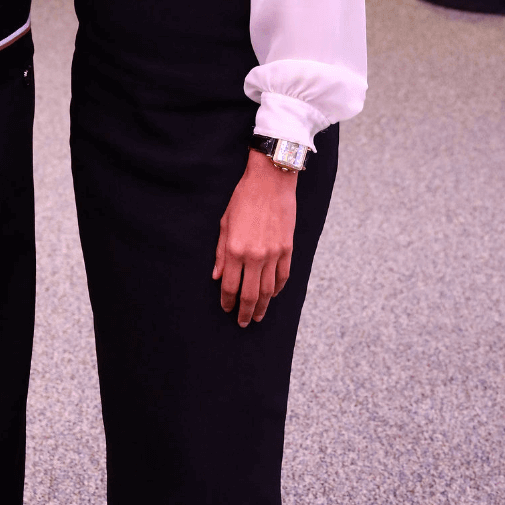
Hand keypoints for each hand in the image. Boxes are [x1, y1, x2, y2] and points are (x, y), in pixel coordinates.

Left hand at [212, 150, 296, 326]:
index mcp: (235, 250)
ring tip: (257, 316)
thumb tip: (217, 277)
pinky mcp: (287, 249)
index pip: (230, 286)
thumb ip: (220, 253)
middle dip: (245, 312)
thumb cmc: (243, 199)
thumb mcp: (224, 223)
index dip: (227, 301)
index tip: (226, 309)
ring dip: (262, 306)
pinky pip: (283, 276)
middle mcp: (254, 256)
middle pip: (250, 294)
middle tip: (242, 322)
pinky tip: (272, 295)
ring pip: (268, 290)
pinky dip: (277, 289)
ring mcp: (273, 254)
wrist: (271, 181)